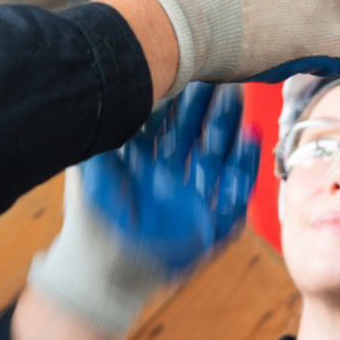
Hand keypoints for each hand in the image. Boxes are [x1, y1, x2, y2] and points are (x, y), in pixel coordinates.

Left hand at [26, 83, 258, 334]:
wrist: (102, 271)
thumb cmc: (92, 223)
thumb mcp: (89, 175)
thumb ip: (96, 139)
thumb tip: (99, 95)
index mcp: (145, 159)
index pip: (168, 120)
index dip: (179, 97)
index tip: (188, 68)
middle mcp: (172, 173)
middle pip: (197, 130)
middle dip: (209, 104)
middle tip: (221, 75)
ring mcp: (192, 195)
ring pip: (217, 154)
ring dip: (229, 126)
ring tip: (237, 98)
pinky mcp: (210, 222)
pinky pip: (234, 191)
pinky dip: (243, 166)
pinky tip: (250, 138)